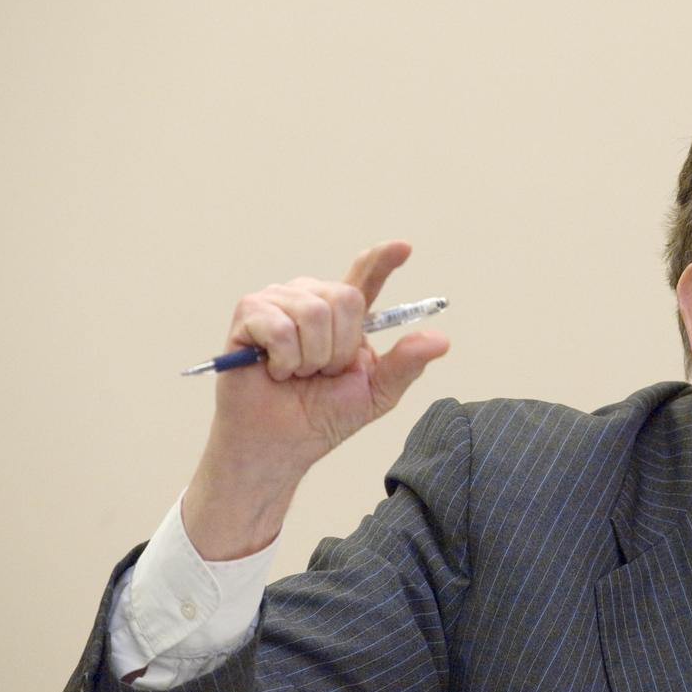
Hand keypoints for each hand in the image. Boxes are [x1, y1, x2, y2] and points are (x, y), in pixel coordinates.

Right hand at [183, 242, 449, 559]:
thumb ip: (406, 363)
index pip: (365, 278)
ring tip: (296, 372)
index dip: (383, 261)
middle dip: (340, 347)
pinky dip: (284, 359)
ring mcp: (278, 302)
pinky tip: (273, 370)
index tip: (403, 248)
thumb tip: (441, 339)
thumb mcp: (376, 392)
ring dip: (311, 358)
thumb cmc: (322, 416)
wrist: (280, 443)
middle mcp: (311, 299)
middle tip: (321, 372)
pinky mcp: (249, 313)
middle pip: (345, 298)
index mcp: (343, 316)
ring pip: (313, 313)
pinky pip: (280, 327)